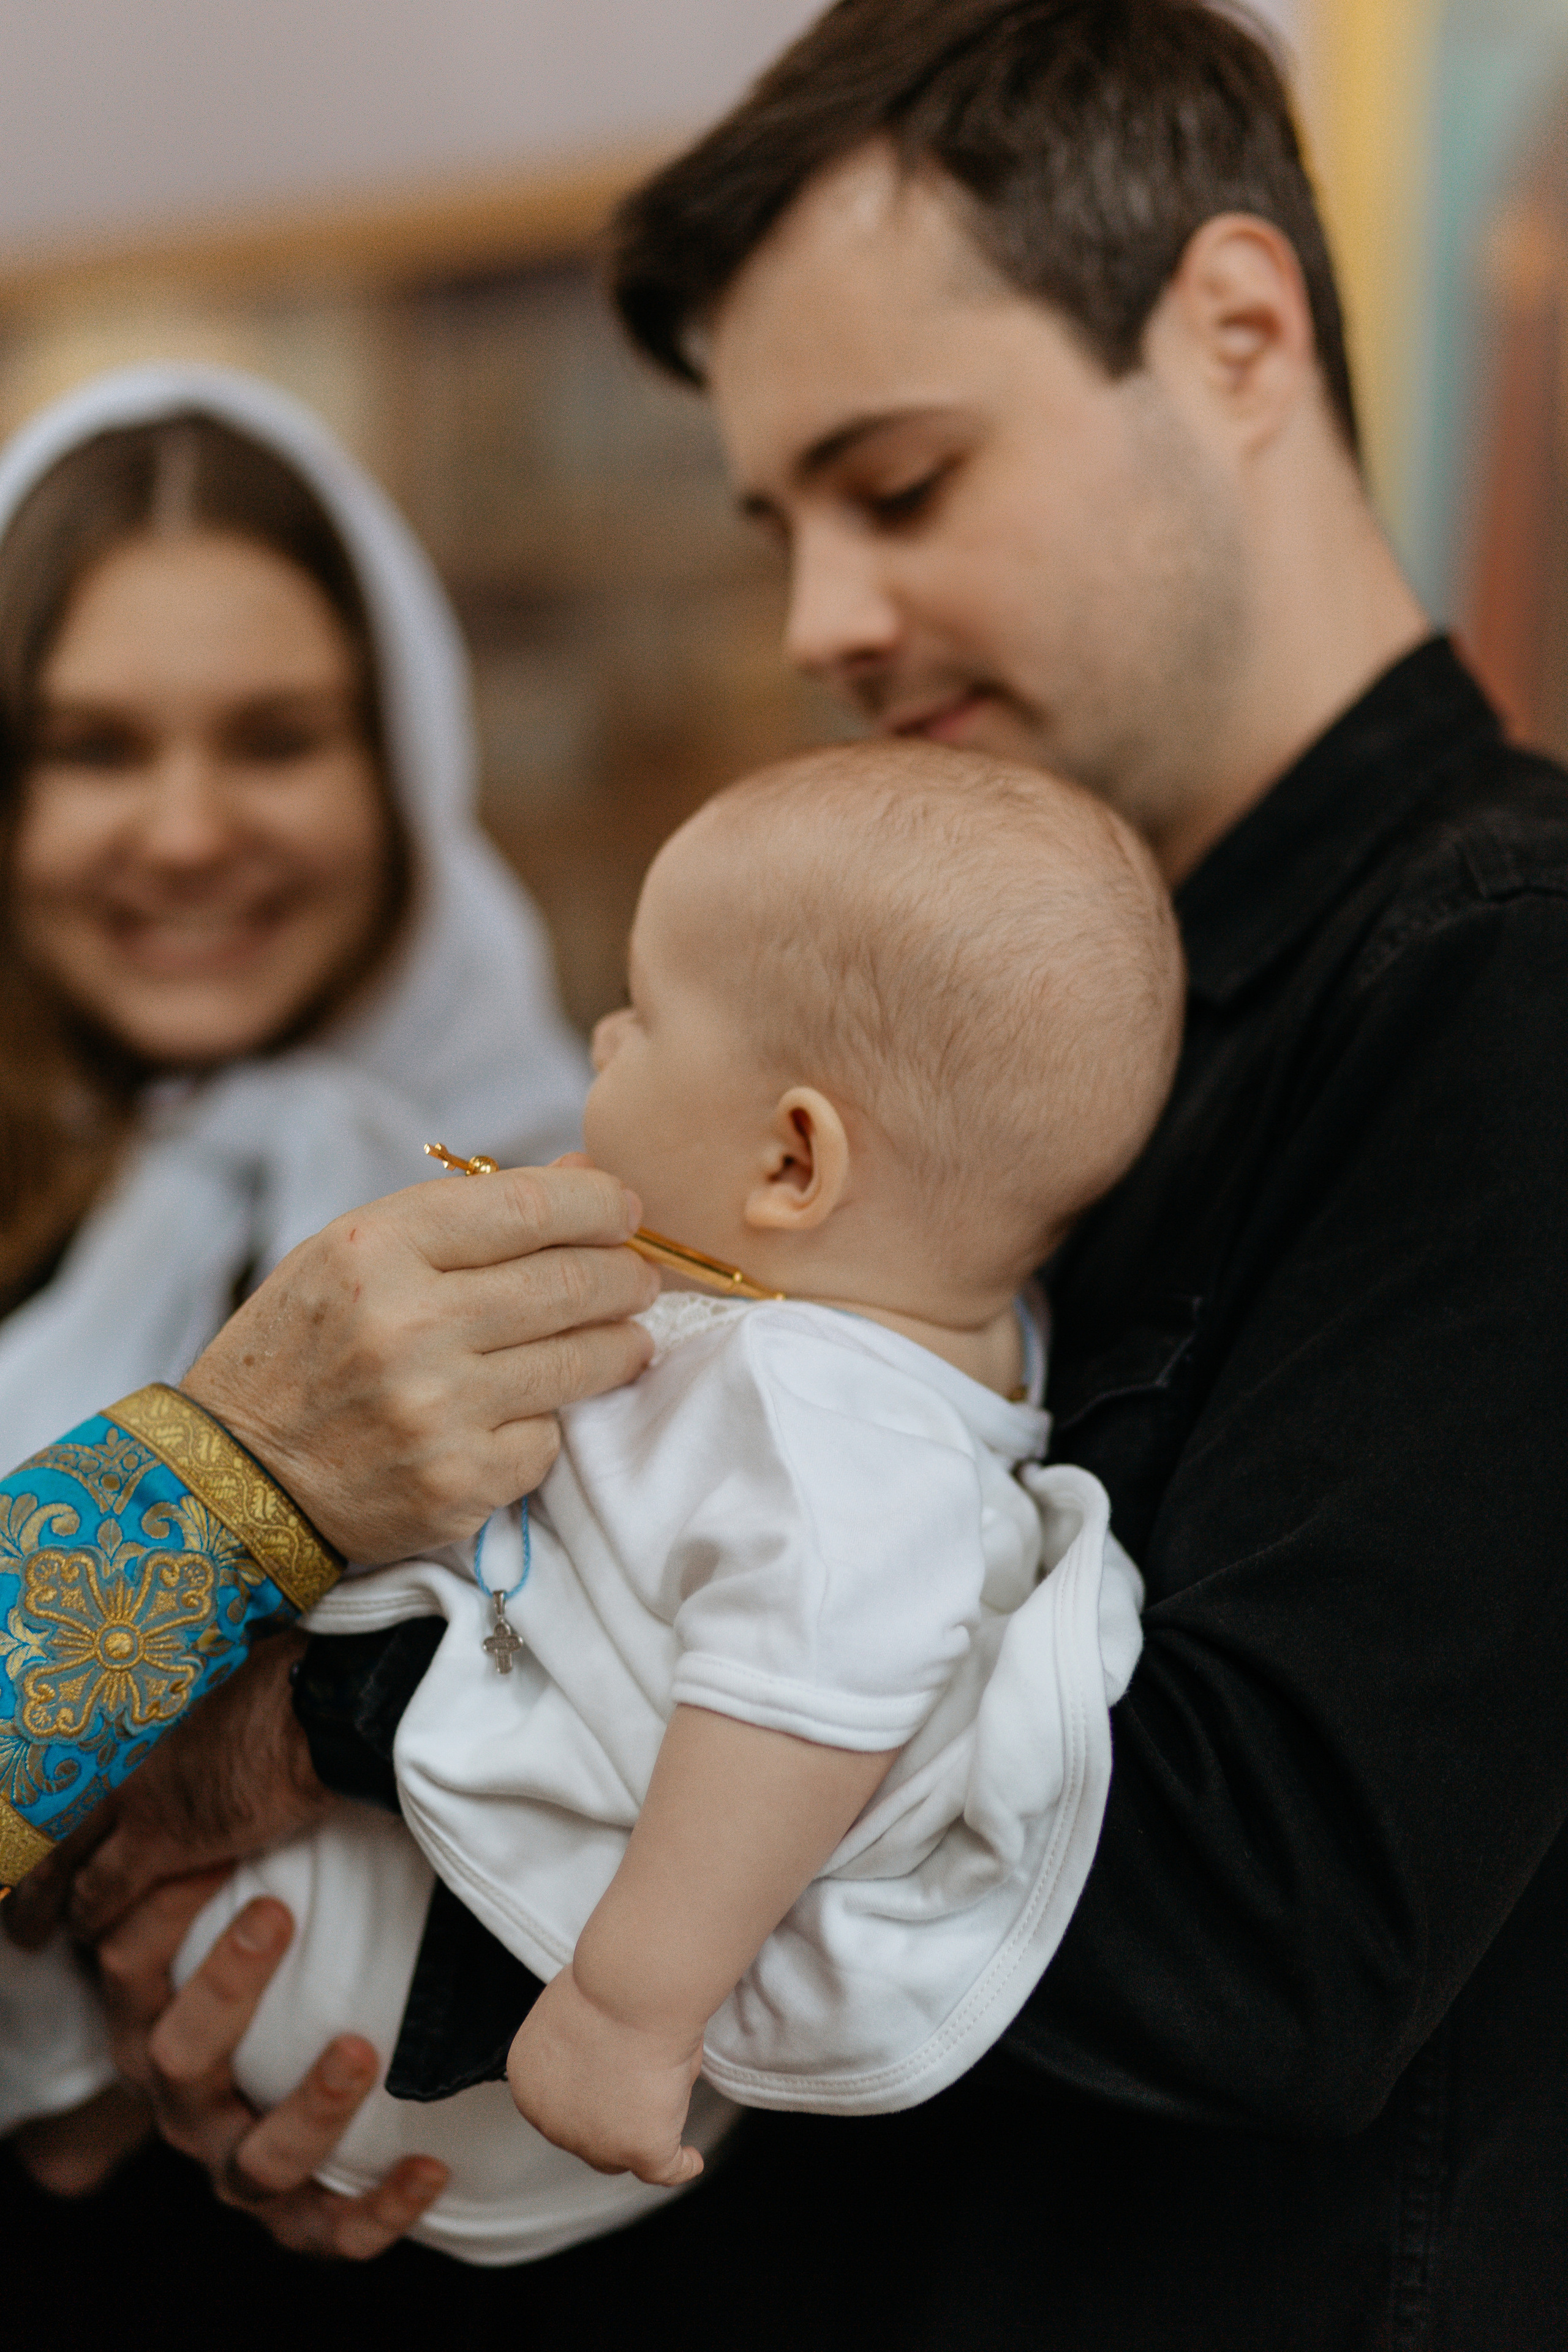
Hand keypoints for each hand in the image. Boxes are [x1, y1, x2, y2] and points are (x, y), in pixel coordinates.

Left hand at [5, 1629, 327, 1950]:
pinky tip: (85, 1936)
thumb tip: (186, 1690)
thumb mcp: (212, 1666)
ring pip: (54, 1865)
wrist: (313, 1703)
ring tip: (31, 1931)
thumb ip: (177, 1693)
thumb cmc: (280, 1672)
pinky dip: (88, 1918)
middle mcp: (105, 1750)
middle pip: (38, 1820)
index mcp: (114, 1706)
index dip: (33, 1809)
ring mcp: (124, 1795)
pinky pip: (98, 1894)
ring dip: (40, 1904)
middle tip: (12, 1896)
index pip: (45, 1764)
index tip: (28, 1832)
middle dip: (23, 1866)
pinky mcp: (156, 1839)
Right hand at [96, 1875, 447, 2257]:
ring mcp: (233, 2158)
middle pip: (177, 2057)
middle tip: (277, 1910)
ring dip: (305, 2110)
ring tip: (359, 2050)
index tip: (220, 1844)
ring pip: (251, 2163)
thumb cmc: (275, 1951)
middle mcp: (182, 2096)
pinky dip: (374, 2212)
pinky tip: (431, 2167)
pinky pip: (325, 2232)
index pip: (130, 1968)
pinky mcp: (295, 2210)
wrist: (290, 2061)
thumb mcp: (251, 1898)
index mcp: (153, 2016)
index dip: (164, 1912)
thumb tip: (299, 1738)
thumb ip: (240, 1842)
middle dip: (224, 1985)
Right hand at [183, 1160, 658, 1561]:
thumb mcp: (356, 1252)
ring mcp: (439, 1410)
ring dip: (621, 1344)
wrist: (236, 1477)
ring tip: (623, 1336)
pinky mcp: (461, 1482)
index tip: (626, 1210)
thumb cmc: (305, 1347)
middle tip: (639, 1277)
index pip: (530, 1206)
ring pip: (584, 1361)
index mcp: (378, 1249)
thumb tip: (586, 1175)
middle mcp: (410, 1325)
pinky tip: (535, 1410)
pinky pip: (551, 1438)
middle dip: (627, 1274)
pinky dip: (552, 1421)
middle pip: (574, 1281)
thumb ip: (469, 1214)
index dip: (600, 1203)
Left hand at [506, 1961, 704, 2188]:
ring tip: (666, 2104)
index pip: (558, 2105)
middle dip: (611, 2121)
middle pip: (587, 2137)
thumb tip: (607, 2060)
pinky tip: (691, 2159)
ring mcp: (594, 2143)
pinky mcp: (639, 2150)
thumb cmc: (609, 1983)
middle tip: (640, 2092)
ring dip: (642, 2134)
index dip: (588, 2095)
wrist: (633, 1986)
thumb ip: (580, 2049)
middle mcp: (550, 2123)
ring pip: (623, 2155)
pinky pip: (666, 2169)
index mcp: (527, 2082)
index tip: (611, 2082)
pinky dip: (680, 2165)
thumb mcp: (573, 2014)